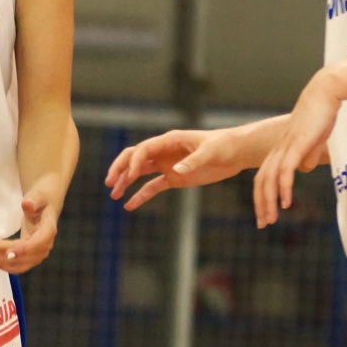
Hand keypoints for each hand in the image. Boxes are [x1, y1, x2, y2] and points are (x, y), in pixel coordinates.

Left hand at [0, 192, 56, 272]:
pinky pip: (14, 265)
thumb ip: (33, 200)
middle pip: (22, 257)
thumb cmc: (41, 200)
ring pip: (16, 264)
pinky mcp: (28, 258)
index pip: (37, 244)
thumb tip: (27, 204)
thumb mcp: (38, 195)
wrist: (44, 206)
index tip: (7, 253)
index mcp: (48, 231)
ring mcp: (36, 255)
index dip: (23, 250)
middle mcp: (43, 247)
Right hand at [105, 129, 245, 209]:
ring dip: (125, 182)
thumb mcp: (210, 151)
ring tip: (114, 195)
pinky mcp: (174, 178)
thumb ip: (193, 161)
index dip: (134, 161)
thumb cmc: (224, 146)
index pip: (143, 149)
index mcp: (169, 140)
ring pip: (139, 172)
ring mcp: (167, 165)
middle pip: (134, 158)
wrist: (236, 153)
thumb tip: (176, 170)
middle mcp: (163, 151)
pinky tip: (130, 205)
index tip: (129, 175)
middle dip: (120, 169)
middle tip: (109, 183)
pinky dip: (141, 196)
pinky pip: (152, 187)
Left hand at [253, 72, 337, 227]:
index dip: (261, 197)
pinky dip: (283, 187)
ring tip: (270, 219)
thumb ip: (306, 155)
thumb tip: (304, 169)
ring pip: (270, 179)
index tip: (264, 215)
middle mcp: (277, 151)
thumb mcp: (312, 142)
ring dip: (269, 201)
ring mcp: (285, 148)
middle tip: (262, 224)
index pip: (263, 178)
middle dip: (260, 205)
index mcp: (279, 151)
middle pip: (261, 181)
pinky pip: (286, 170)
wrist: (323, 96)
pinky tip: (285, 202)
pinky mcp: (296, 145)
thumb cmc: (319, 117)